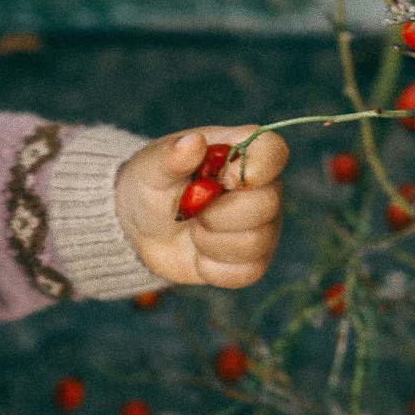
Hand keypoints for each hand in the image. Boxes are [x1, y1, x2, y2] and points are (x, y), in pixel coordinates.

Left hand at [115, 128, 287, 287]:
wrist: (141, 226)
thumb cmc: (152, 185)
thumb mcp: (151, 167)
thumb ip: (170, 156)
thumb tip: (193, 142)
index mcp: (246, 152)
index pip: (273, 152)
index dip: (252, 169)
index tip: (220, 180)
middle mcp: (265, 188)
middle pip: (266, 205)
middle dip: (216, 214)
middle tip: (190, 211)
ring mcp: (263, 226)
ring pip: (254, 243)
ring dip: (209, 241)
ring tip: (192, 228)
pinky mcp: (252, 261)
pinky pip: (243, 273)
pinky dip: (210, 267)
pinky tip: (197, 252)